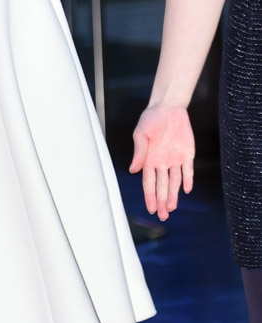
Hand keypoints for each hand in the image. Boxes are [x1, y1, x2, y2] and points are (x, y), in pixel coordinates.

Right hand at [130, 106, 194, 220]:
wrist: (168, 106)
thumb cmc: (151, 119)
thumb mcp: (141, 134)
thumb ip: (139, 152)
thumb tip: (133, 170)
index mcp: (149, 160)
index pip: (149, 183)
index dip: (150, 196)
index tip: (152, 209)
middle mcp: (162, 163)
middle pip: (162, 186)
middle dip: (162, 201)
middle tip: (163, 216)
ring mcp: (175, 159)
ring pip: (174, 181)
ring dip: (174, 194)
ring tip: (172, 208)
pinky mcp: (187, 153)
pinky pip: (188, 169)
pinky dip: (187, 179)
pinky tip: (186, 190)